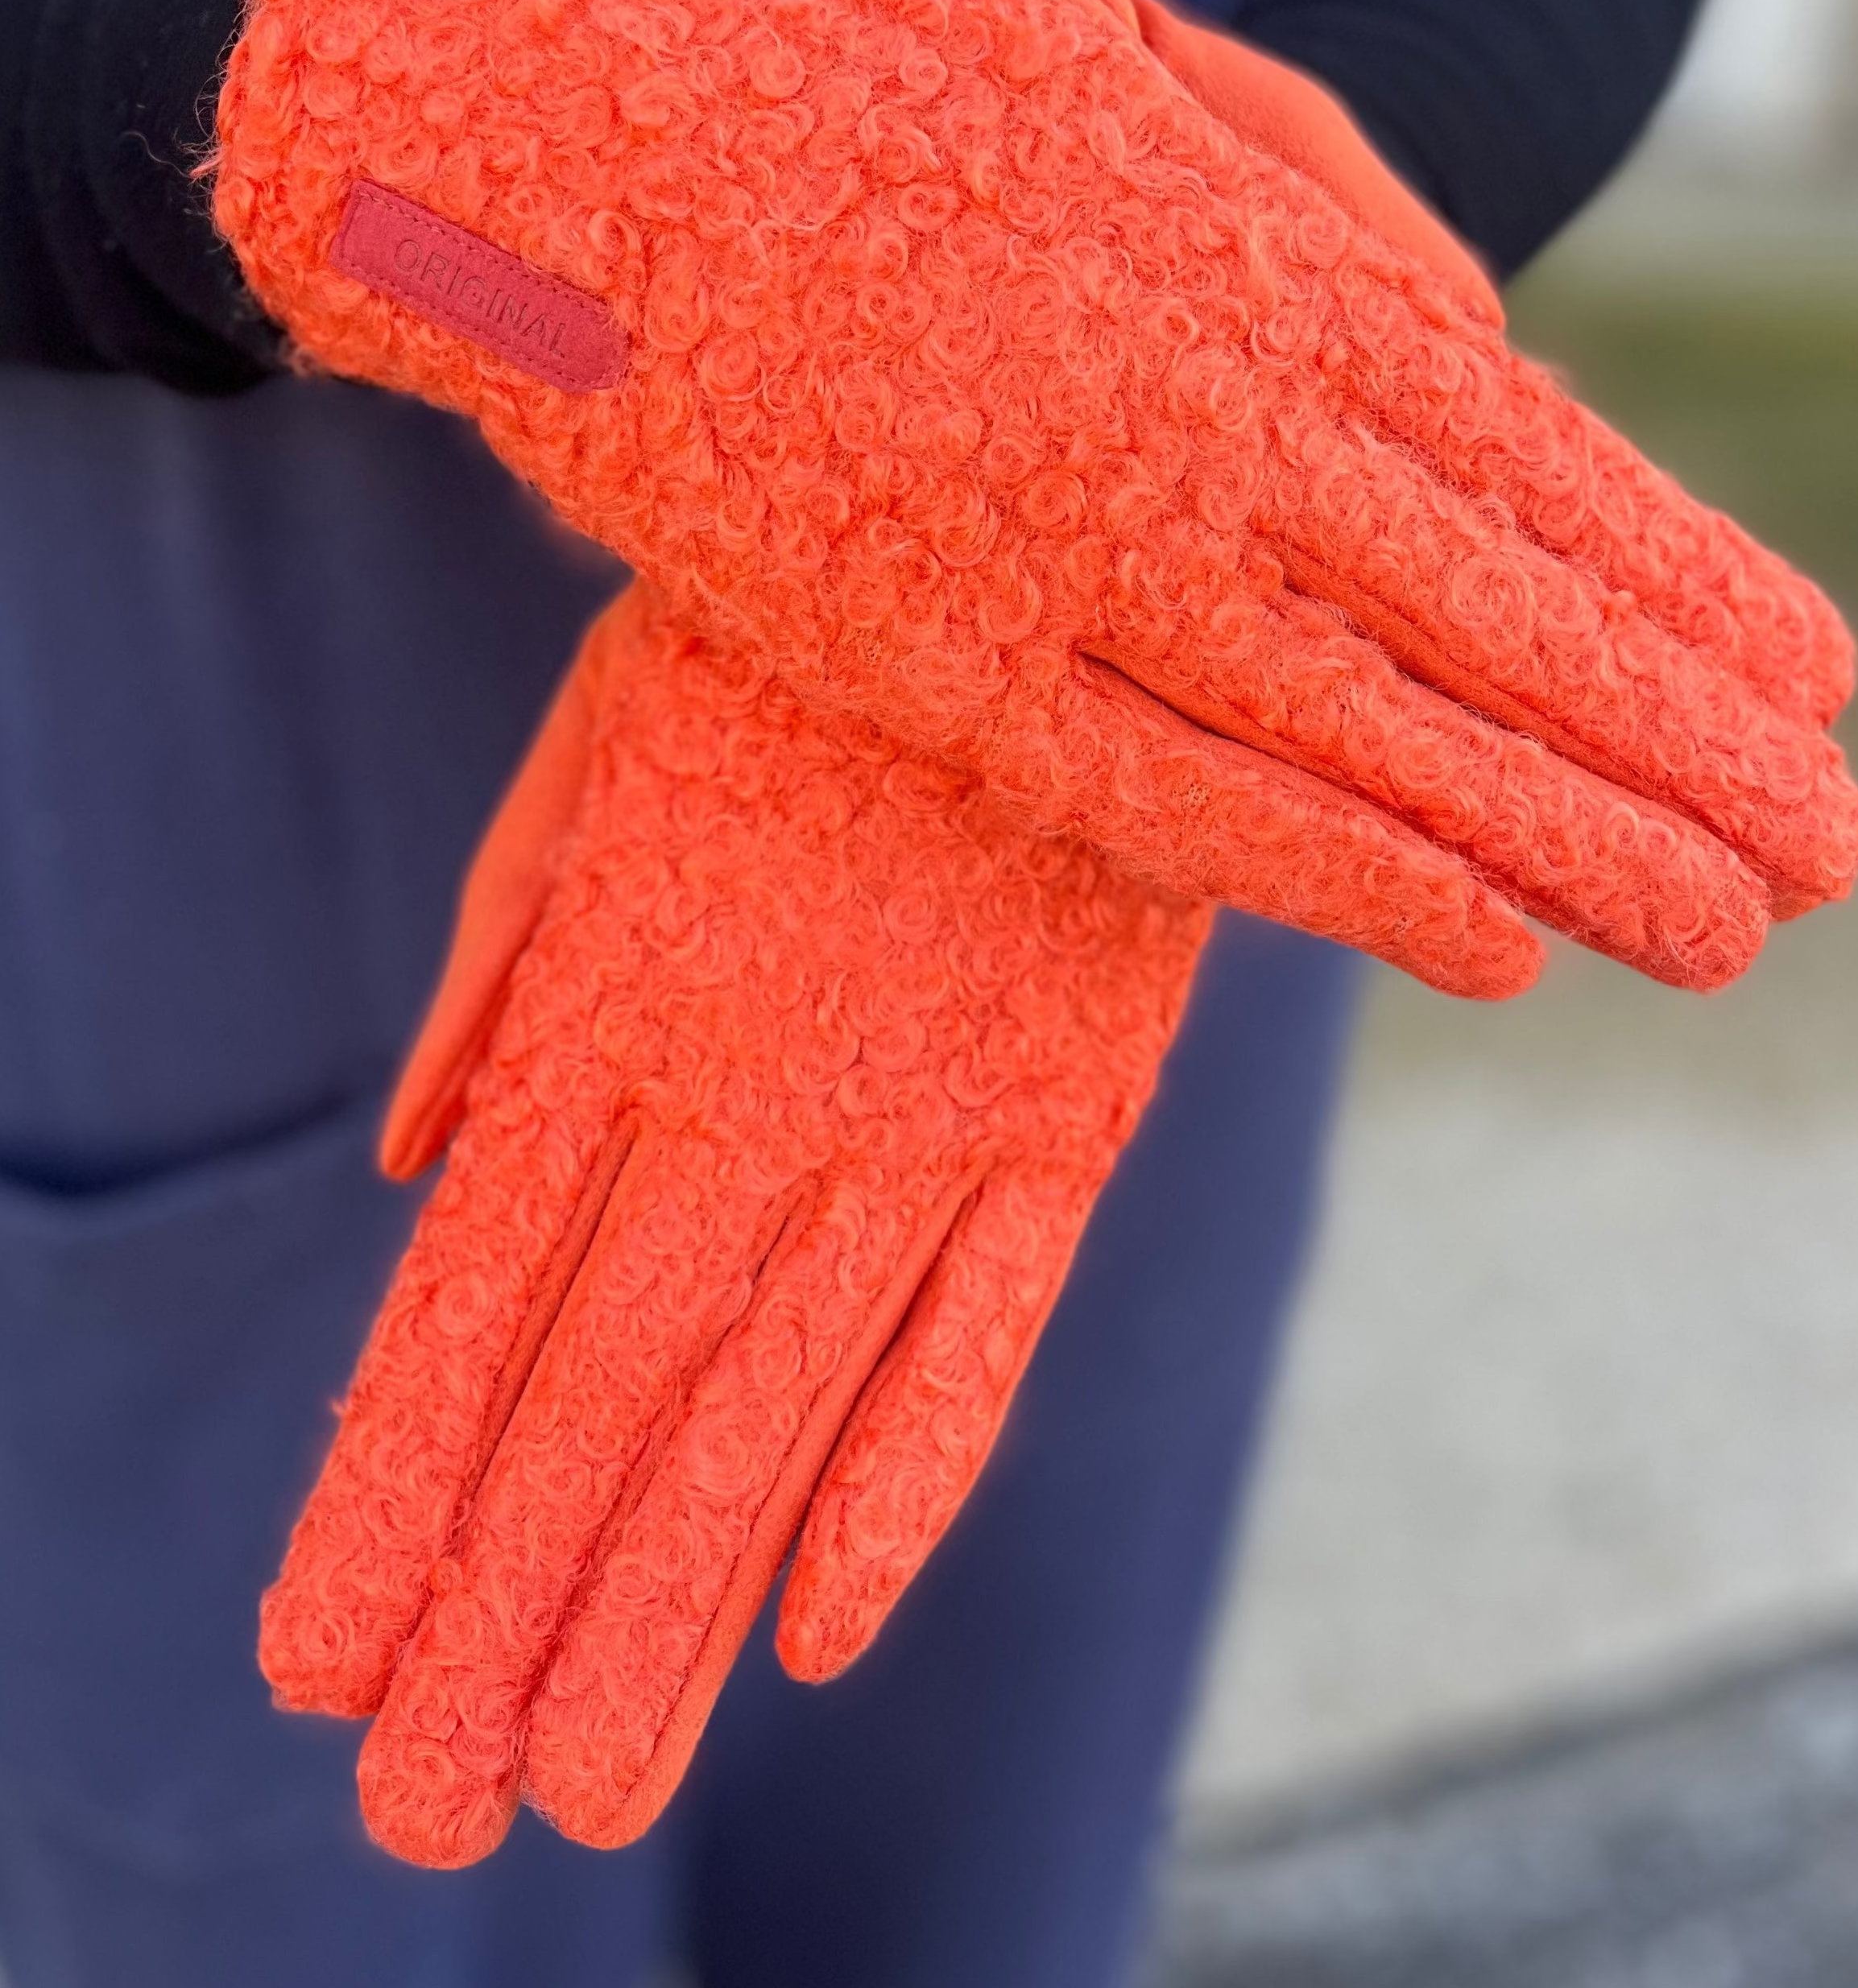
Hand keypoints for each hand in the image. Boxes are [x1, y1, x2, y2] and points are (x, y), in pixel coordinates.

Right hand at [214, 0, 1857, 993]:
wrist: (604, 116)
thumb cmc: (880, 73)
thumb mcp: (1145, 64)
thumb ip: (1326, 208)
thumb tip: (1492, 347)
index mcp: (1260, 276)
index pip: (1529, 468)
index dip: (1677, 584)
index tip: (1810, 680)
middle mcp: (1202, 431)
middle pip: (1487, 627)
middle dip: (1666, 747)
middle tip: (1821, 857)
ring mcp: (1070, 557)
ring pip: (1367, 736)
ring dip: (1554, 841)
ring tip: (1708, 930)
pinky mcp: (933, 658)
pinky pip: (1165, 796)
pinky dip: (1335, 874)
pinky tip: (1481, 941)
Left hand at [259, 586, 1210, 1863]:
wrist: (1045, 506)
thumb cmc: (787, 638)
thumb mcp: (600, 751)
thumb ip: (507, 957)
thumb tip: (420, 1170)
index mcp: (624, 989)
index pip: (482, 1298)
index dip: (402, 1486)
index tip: (330, 1658)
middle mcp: (761, 1079)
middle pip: (611, 1392)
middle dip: (515, 1606)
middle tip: (436, 1805)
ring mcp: (928, 1103)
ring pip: (779, 1401)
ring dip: (680, 1603)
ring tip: (590, 1780)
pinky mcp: (1073, 1104)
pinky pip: (982, 1328)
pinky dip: (901, 1481)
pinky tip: (819, 1632)